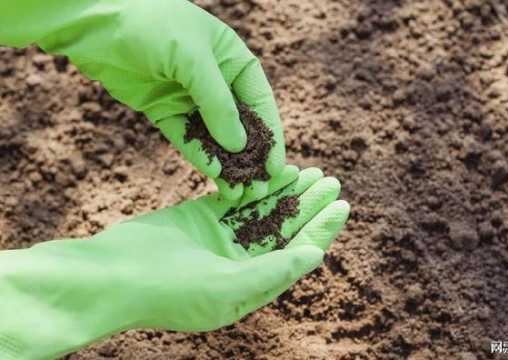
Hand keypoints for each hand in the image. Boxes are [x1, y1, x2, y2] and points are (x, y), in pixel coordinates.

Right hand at [0, 166, 349, 358]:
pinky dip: (256, 184)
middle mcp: (240, 264)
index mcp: (251, 288)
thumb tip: (317, 255)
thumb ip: (273, 271)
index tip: (343, 206)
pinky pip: (237, 197)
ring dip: (287, 192)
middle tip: (332, 180)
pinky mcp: (201, 216)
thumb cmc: (169, 291)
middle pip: (284, 231)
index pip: (296, 256)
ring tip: (312, 171)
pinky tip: (277, 169)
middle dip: (308, 206)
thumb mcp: (228, 287)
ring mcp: (221, 239)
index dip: (321, 231)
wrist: (111, 275)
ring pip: (263, 211)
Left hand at [36, 0, 284, 200]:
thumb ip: (218, 104)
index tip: (277, 167)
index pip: (260, 103)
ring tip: (238, 193)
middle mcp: (217, 81)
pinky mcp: (165, 110)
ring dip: (227, 164)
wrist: (96, 21)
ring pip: (214, 137)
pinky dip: (200, 155)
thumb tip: (239, 146)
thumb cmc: (153, 25)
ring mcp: (190, 97)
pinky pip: (187, 137)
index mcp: (234, 61)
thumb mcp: (193, 59)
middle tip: (258, 189)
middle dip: (250, 157)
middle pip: (240, 125)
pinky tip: (213, 174)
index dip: (271, 136)